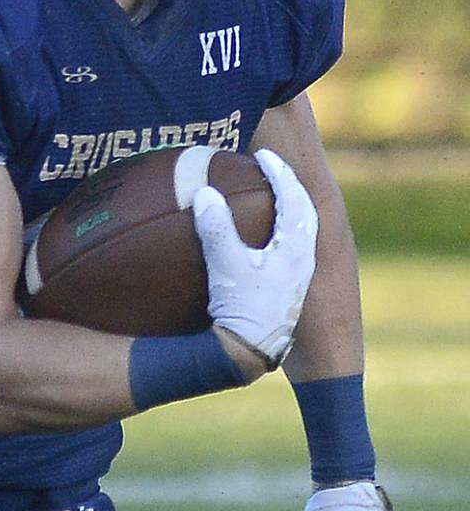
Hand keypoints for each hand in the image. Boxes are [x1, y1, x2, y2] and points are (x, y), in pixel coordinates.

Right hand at [192, 148, 317, 367]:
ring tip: (268, 200)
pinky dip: (278, 235)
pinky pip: (290, 251)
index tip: (265, 157)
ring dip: (287, 212)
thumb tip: (205, 193)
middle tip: (271, 172)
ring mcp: (297, 279)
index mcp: (296, 249)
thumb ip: (216, 228)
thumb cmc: (243, 310)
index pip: (294, 199)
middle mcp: (303, 261)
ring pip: (301, 234)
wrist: (253, 353)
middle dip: (289, 189)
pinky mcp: (287, 293)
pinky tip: (259, 243)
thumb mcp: (226, 265)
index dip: (280, 174)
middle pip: (305, 214)